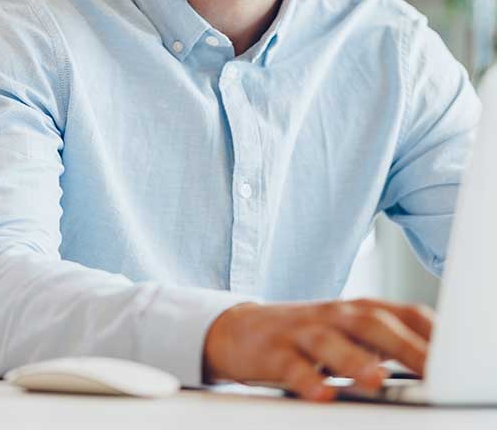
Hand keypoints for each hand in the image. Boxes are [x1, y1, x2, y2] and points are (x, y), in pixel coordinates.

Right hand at [202, 298, 432, 401]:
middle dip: (405, 347)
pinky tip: (322, 394)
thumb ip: (387, 344)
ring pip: (330, 341)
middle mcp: (334, 314)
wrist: (242, 329)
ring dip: (354, 360)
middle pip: (372, 323)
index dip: (434, 333)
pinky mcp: (274, 351)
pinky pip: (291, 365)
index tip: (460, 357)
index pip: (404, 312)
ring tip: (377, 380)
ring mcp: (303, 331)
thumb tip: (439, 366)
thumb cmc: (308, 336)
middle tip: (435, 372)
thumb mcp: (350, 334)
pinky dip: (307, 380)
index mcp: (358, 309)